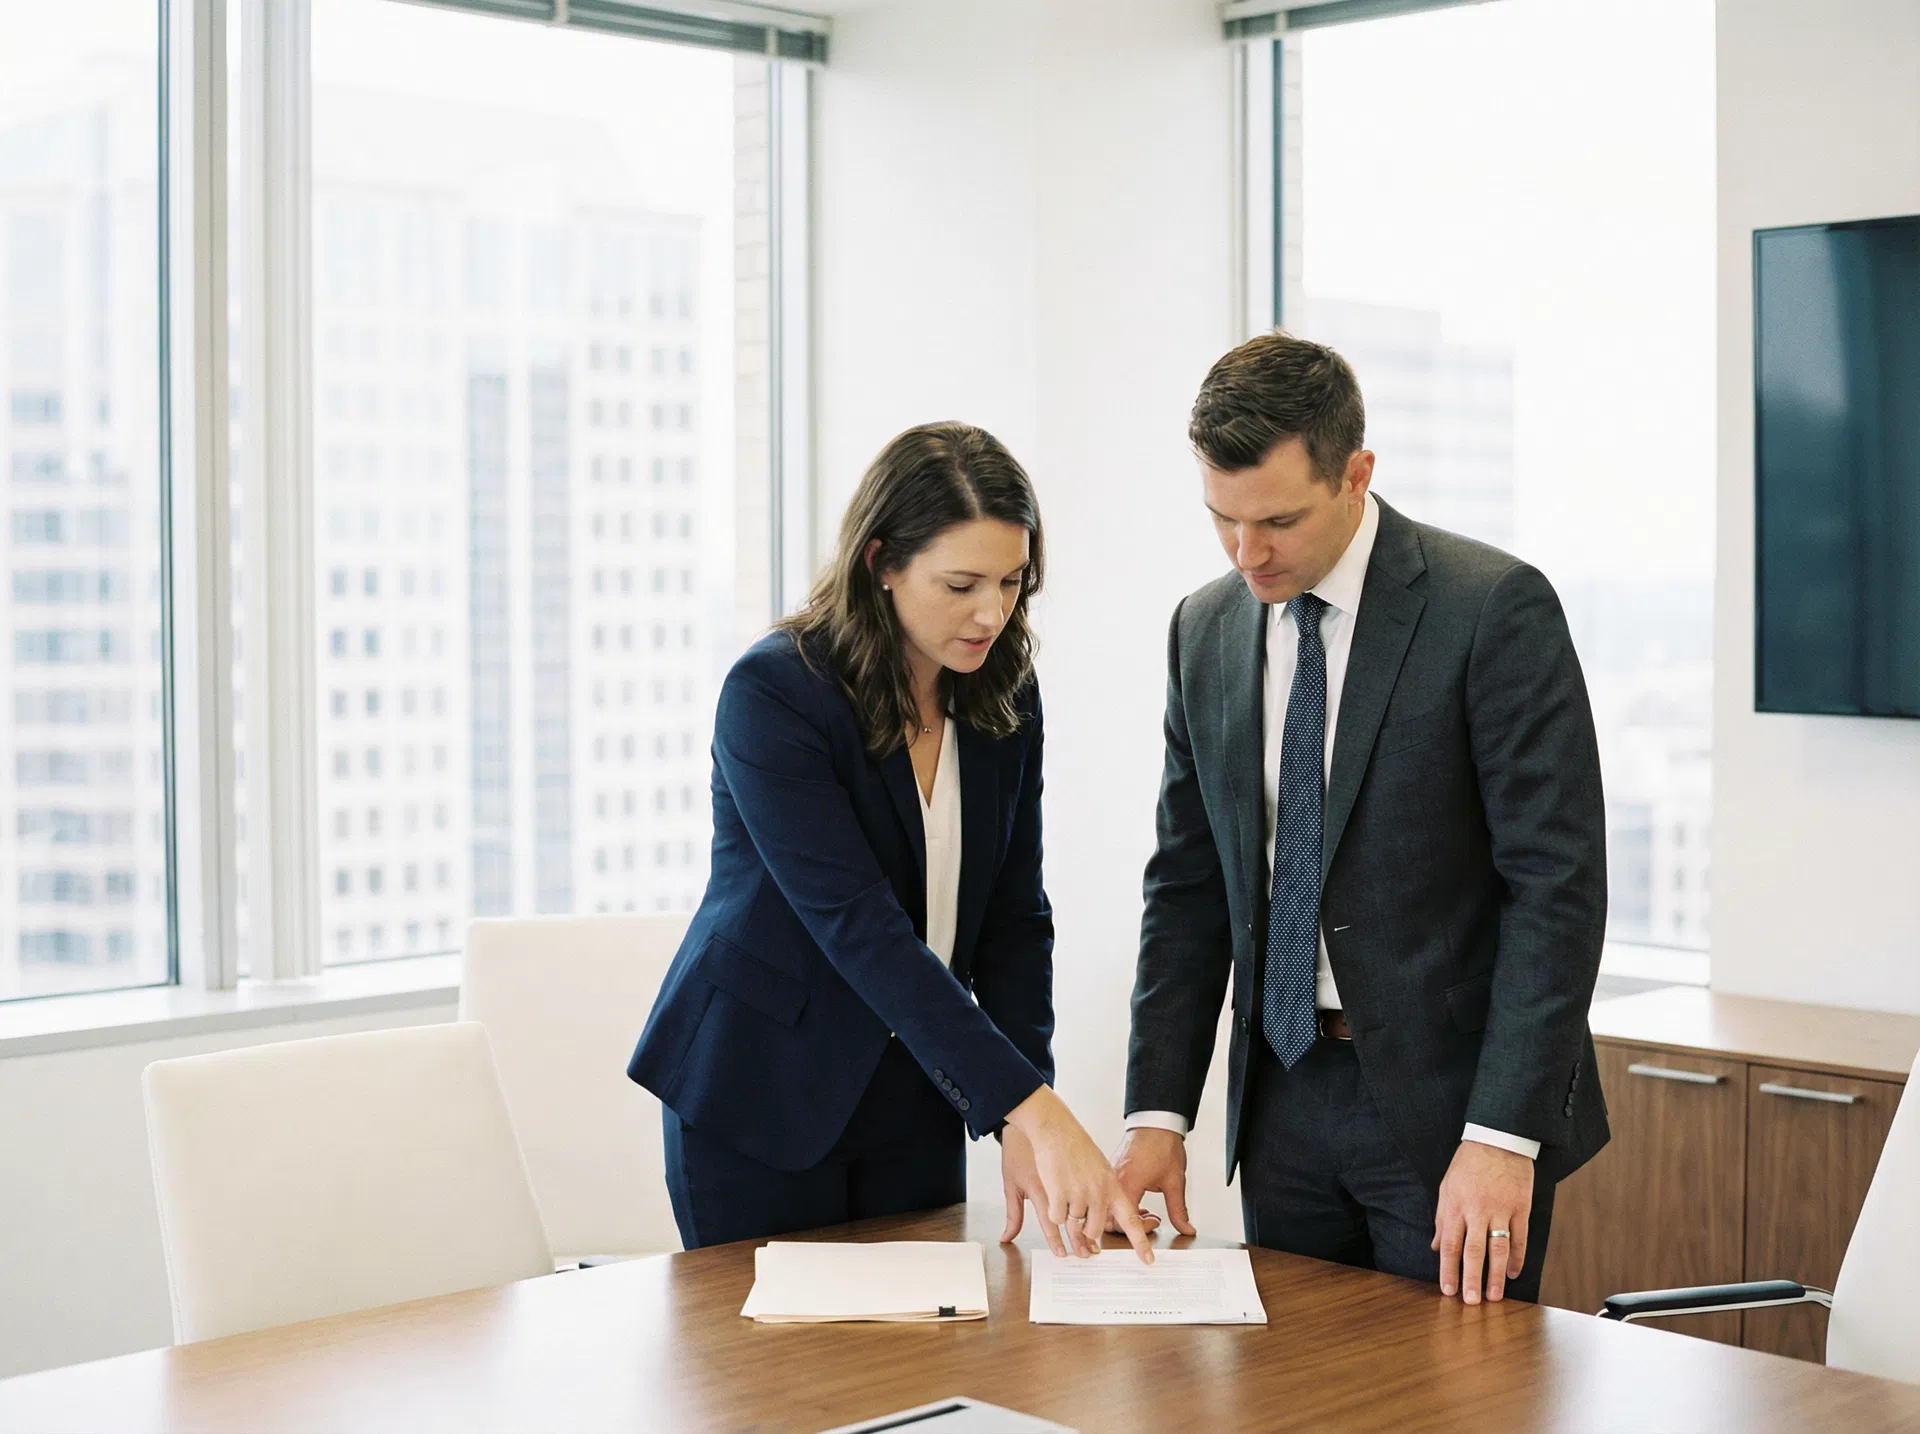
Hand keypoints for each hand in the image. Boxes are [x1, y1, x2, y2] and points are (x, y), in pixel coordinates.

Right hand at [1005, 1085, 1154, 1262]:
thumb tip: (1113, 1220)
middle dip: (1084, 1230)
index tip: (1147, 1260)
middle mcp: (1099, 1191)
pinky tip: (1054, 1190)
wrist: (1056, 1127)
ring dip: (1067, 1214)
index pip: (1131, 1220)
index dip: (1140, 1242)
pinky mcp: (1059, 1192)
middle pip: (1094, 1230)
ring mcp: (1079, 1192)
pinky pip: (1056, 1218)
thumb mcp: (1104, 1167)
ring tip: (1064, 1191)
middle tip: (1077, 1217)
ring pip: (1073, 1224)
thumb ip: (1108, 1195)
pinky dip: (1053, 1209)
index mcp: (1114, 1185)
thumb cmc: (1078, 1146)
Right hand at [1110, 1127, 1196, 1236]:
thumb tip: (1185, 1228)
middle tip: (1151, 1220)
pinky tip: (1138, 1203)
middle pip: (1109, 1218)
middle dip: (1130, 1227)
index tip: (1156, 1224)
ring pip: (1107, 1208)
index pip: (1125, 1221)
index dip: (1142, 1230)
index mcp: (1127, 1184)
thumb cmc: (1162, 1144)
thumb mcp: (1174, 1181)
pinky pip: (1109, 1196)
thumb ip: (1178, 1210)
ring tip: (1145, 1213)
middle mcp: (1113, 1181)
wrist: (1156, 1121)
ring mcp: (1110, 1176)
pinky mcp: (1111, 1172)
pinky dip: (1122, 1205)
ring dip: (1126, 1216)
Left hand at [1431, 1140, 1533, 1303]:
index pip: (1450, 1244)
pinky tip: (1514, 1273)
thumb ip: (1442, 1218)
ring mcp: (1501, 1209)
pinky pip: (1520, 1238)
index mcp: (1456, 1205)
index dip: (1448, 1270)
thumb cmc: (1468, 1163)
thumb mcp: (1447, 1186)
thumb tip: (1436, 1247)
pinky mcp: (1521, 1207)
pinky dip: (1517, 1257)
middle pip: (1473, 1251)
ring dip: (1496, 1275)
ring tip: (1495, 1297)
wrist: (1497, 1139)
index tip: (1448, 1291)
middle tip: (1471, 1302)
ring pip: (1498, 1248)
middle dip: (1471, 1279)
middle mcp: (1477, 1210)